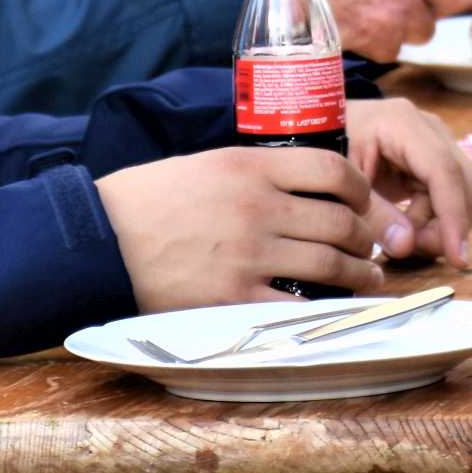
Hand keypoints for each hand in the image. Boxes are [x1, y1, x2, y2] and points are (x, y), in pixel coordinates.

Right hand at [99, 146, 385, 310]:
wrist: (99, 240)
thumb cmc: (148, 199)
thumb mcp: (206, 165)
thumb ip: (255, 173)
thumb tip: (301, 186)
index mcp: (250, 166)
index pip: (332, 169)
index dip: (359, 188)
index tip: (363, 202)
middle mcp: (258, 207)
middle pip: (340, 221)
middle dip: (366, 238)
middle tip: (372, 248)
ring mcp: (248, 254)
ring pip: (331, 264)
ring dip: (360, 274)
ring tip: (368, 278)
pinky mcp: (234, 296)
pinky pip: (298, 304)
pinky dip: (324, 307)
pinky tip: (332, 307)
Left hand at [342, 97, 471, 266]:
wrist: (323, 127)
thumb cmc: (326, 147)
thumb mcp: (340, 183)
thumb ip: (372, 213)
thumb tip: (407, 246)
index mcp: (403, 124)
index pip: (444, 171)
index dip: (453, 215)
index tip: (456, 257)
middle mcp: (431, 130)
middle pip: (467, 185)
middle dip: (447, 226)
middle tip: (407, 246)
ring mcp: (439, 144)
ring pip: (465, 196)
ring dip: (441, 227)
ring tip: (401, 237)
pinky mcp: (438, 162)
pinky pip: (452, 199)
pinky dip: (435, 222)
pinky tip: (407, 228)